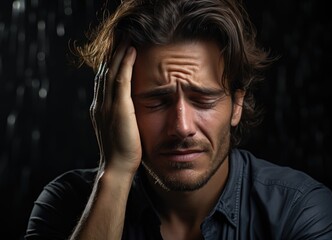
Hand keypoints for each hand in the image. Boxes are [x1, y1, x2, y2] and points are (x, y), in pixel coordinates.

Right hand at [90, 44, 140, 173]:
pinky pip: (121, 80)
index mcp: (100, 108)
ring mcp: (107, 105)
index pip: (104, 80)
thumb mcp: (119, 129)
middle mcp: (100, 103)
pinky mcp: (118, 108)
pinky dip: (125, 64)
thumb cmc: (122, 151)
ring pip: (111, 72)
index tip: (118, 50)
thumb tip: (129, 109)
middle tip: (120, 37)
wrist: (118, 167)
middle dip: (112, 53)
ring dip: (118, 53)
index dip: (110, 64)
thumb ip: (120, 116)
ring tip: (126, 37)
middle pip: (105, 71)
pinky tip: (131, 51)